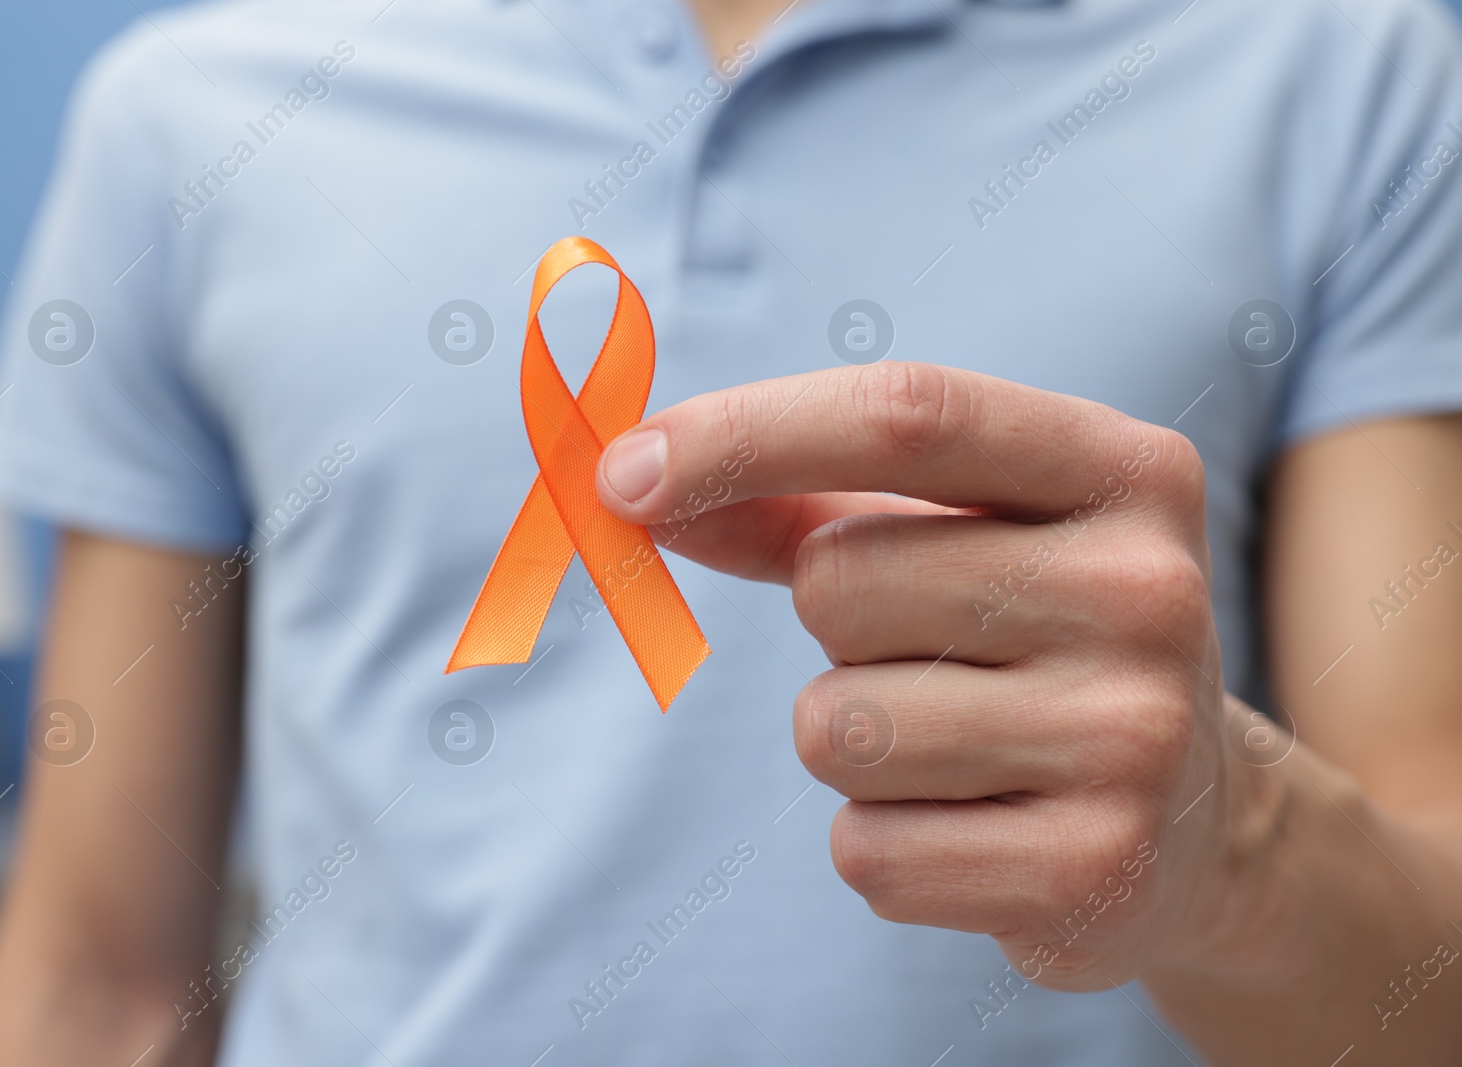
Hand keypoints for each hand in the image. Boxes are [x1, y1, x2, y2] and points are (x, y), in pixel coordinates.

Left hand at [595, 361, 1258, 989]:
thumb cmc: (1034, 642)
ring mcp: (1132, 738)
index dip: (743, 432)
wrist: (1201, 825)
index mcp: (1124, 471)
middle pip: (839, 584)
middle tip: (930, 655)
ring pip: (837, 729)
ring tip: (962, 747)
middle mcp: (1150, 591)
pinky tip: (979, 829)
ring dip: (852, 744)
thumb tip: (629, 488)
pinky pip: (867, 851)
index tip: (619, 472)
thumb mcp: (957, 540)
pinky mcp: (1094, 872)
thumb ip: (797, 506)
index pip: (907, 416)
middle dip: (832, 627)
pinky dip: (885, 845)